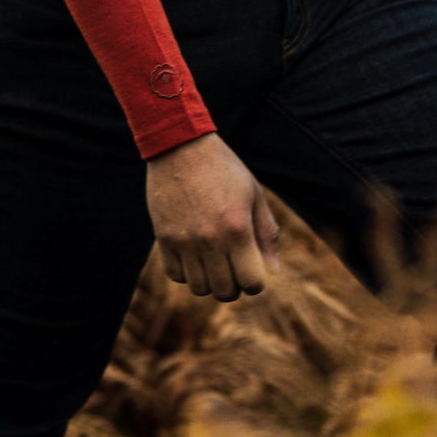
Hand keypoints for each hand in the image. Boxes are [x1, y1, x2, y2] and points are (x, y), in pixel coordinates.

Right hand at [144, 132, 280, 301]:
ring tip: (213, 265)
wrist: (180, 146)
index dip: (256, 282)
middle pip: (225, 291)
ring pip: (199, 288)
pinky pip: (175, 274)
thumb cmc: (224, 169)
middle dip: (234, 286)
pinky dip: (186, 274)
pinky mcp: (163, 237)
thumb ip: (267, 234)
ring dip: (210, 283)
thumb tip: (272, 271)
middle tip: (233, 270)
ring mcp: (184, 240)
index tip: (252, 270)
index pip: (251, 282)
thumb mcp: (254, 195)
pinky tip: (193, 257)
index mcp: (238, 229)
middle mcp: (211, 239)